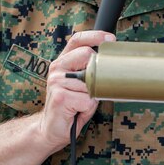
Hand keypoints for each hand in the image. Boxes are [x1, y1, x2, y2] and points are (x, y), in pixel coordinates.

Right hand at [37, 30, 114, 150]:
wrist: (51, 128)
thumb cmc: (71, 106)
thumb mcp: (82, 85)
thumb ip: (91, 72)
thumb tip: (112, 65)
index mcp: (63, 62)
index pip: (78, 40)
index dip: (95, 36)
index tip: (110, 39)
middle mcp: (57, 68)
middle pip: (87, 55)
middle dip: (97, 72)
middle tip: (91, 88)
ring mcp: (57, 81)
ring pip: (91, 82)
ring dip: (92, 96)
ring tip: (80, 104)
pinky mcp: (60, 96)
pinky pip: (87, 99)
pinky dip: (87, 108)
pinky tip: (77, 110)